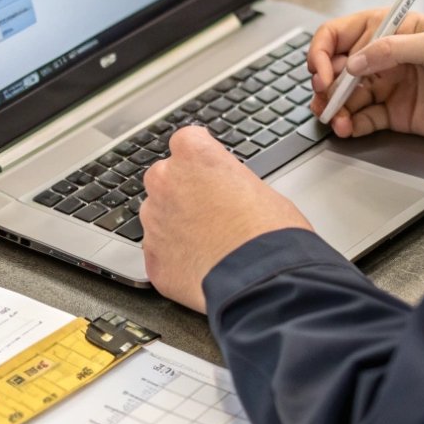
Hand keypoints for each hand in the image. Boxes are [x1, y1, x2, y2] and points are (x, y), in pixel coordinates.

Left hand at [142, 125, 313, 311]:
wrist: (264, 280)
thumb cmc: (271, 232)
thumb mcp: (259, 187)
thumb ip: (227, 180)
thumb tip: (225, 191)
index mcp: (192, 154)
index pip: (186, 142)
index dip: (201, 161)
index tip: (211, 173)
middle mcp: (164, 181)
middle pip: (165, 178)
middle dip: (182, 191)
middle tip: (211, 211)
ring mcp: (153, 221)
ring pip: (158, 216)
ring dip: (176, 225)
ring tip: (209, 243)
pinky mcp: (152, 258)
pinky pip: (160, 252)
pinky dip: (175, 258)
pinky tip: (201, 266)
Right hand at [307, 10, 423, 147]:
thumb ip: (394, 50)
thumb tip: (354, 62)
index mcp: (395, 31)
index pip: (344, 35)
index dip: (325, 52)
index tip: (323, 72)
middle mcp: (389, 58)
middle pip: (340, 68)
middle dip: (327, 84)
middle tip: (327, 99)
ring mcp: (392, 87)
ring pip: (348, 96)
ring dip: (336, 108)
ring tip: (336, 120)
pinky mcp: (399, 115)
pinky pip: (364, 119)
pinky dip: (351, 125)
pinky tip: (348, 128)